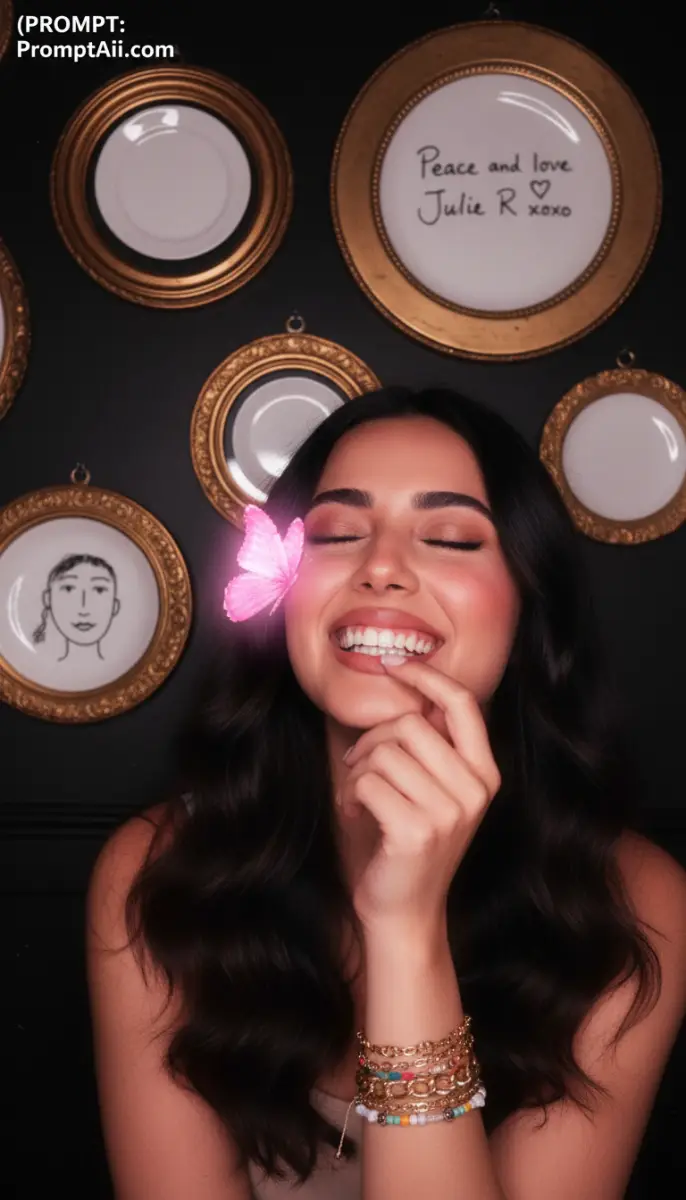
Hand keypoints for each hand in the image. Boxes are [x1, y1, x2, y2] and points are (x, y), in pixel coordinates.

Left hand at [339, 657, 500, 935]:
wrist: (404, 910)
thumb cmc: (408, 841)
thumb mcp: (433, 789)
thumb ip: (432, 745)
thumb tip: (411, 690)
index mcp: (485, 774)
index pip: (463, 704)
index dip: (427, 677)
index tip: (395, 666)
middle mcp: (475, 790)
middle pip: (412, 724)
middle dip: (373, 738)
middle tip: (358, 763)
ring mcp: (450, 812)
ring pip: (385, 752)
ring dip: (358, 769)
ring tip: (357, 794)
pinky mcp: (417, 831)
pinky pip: (368, 781)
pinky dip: (351, 793)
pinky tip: (355, 813)